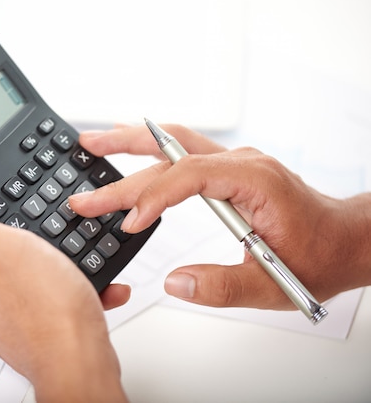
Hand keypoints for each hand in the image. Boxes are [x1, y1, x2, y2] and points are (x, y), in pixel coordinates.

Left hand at [0, 182, 127, 401]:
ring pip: (33, 271)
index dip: (0, 216)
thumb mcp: (2, 247)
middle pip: (2, 248)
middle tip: (55, 246)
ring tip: (78, 266)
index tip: (24, 222)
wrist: (80, 363)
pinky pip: (51, 295)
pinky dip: (73, 287)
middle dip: (36, 241)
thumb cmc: (45, 310)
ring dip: (61, 264)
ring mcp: (3, 315)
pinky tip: (90, 284)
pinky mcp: (31, 327)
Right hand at [70, 124, 370, 309]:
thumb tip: (174, 283)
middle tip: (84, 179)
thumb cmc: (319, 255)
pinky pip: (182, 150)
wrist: (345, 239)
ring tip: (93, 143)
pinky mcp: (227, 170)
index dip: (152, 197)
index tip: (127, 222)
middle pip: (170, 154)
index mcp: (254, 180)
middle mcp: (241, 163)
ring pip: (173, 141)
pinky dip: (149, 149)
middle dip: (122, 168)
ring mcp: (233, 162)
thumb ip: (222, 287)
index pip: (189, 176)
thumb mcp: (272, 285)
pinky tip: (130, 150)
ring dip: (130, 141)